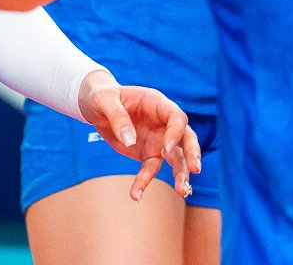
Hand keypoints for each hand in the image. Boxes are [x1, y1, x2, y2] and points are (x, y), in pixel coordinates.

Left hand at [78, 70, 201, 200]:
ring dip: (181, 174)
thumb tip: (130, 141)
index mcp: (156, 103)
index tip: (166, 148)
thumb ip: (117, 117)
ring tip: (183, 192)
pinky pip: (150, 169)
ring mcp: (158, 140)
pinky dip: (144, 182)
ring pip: (177, 158)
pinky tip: (136, 195)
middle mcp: (163, 123)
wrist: (96, 107)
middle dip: (192, 153)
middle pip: (186, 138)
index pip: (176, 117)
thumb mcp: (103, 100)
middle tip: (195, 170)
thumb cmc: (102, 97)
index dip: (175, 132)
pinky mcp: (148, 153)